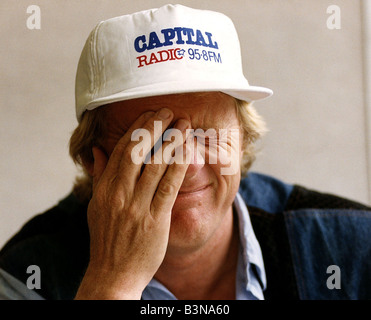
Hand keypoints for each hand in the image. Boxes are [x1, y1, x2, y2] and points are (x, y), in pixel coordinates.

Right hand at [75, 108, 189, 299]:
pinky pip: (169, 187)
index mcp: (104, 189)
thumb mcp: (96, 207)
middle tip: (170, 111)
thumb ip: (100, 176)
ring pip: (155, 165)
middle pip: (138, 151)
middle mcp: (119, 194)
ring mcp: (137, 207)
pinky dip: (178, 166)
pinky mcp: (155, 219)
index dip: (137, 129)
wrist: (113, 274)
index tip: (150, 113)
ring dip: (171, 141)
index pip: (121, 150)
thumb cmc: (106, 239)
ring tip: (184, 125)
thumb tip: (98, 151)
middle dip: (155, 127)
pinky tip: (188, 152)